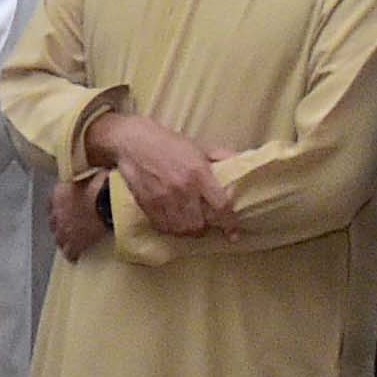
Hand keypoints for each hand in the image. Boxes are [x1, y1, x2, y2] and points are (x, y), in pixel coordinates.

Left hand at [49, 166, 109, 261]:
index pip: (51, 202)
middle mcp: (56, 212)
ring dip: (63, 240)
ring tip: (70, 243)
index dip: (59, 207)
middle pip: (53, 222)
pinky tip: (75, 257)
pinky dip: (72, 255)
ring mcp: (63, 230)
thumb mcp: (91, 175)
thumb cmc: (103, 184)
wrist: (108, 202)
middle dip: (59, 224)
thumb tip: (95, 175)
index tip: (65, 208)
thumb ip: (86, 178)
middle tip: (69, 226)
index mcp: (59, 193)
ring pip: (58, 239)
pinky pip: (69, 252)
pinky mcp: (73, 244)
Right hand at [86, 107, 238, 238]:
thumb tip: (243, 161)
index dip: (229, 223)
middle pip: (199, 225)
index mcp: (199, 173)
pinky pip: (163, 227)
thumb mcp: (199, 146)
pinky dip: (171, 229)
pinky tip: (174, 222)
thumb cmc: (168, 142)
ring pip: (181, 230)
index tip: (233, 234)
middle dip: (205, 228)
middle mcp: (182, 189)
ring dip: (188, 231)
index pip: (220, 206)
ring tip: (190, 224)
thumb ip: (221, 157)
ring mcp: (163, 199)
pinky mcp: (147, 205)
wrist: (133, 141)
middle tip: (206, 223)